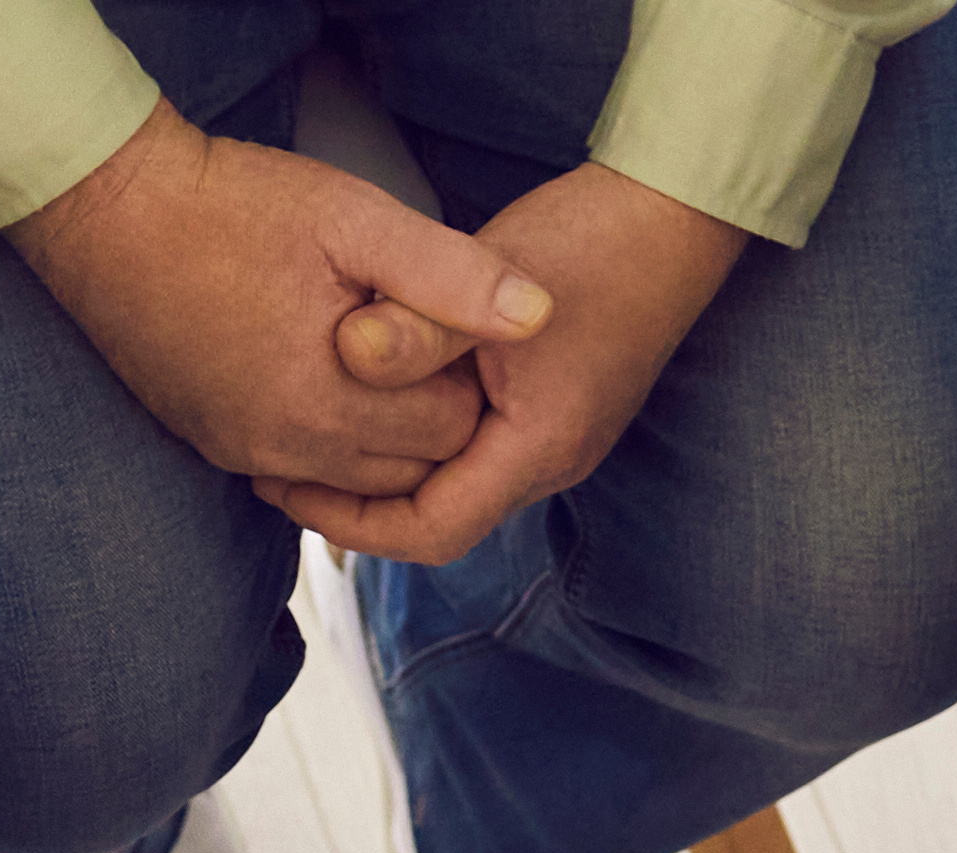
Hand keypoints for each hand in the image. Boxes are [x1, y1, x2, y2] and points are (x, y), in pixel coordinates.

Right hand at [5, 105, 550, 495]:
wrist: (111, 215)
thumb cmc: (232, 206)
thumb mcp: (356, 219)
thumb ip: (451, 276)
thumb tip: (540, 317)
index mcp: (333, 404)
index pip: (453, 431)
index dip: (469, 375)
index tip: (449, 320)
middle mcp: (288, 450)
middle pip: (412, 467)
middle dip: (434, 412)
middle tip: (424, 338)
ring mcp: (246, 453)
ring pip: (358, 479)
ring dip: (385, 432)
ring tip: (383, 359)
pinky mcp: (214, 444)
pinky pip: (300, 473)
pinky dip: (331, 440)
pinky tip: (332, 380)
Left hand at [255, 164, 741, 566]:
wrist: (676, 215)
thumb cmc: (594, 241)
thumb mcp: (491, 275)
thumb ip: (419, 324)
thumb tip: (347, 357)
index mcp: (537, 449)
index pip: (432, 532)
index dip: (351, 524)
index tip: (287, 488)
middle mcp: (551, 461)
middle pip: (439, 519)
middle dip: (357, 503)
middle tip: (281, 466)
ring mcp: (555, 438)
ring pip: (454, 483)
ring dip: (386, 469)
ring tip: (314, 433)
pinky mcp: (550, 410)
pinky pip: (471, 449)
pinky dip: (417, 440)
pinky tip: (374, 400)